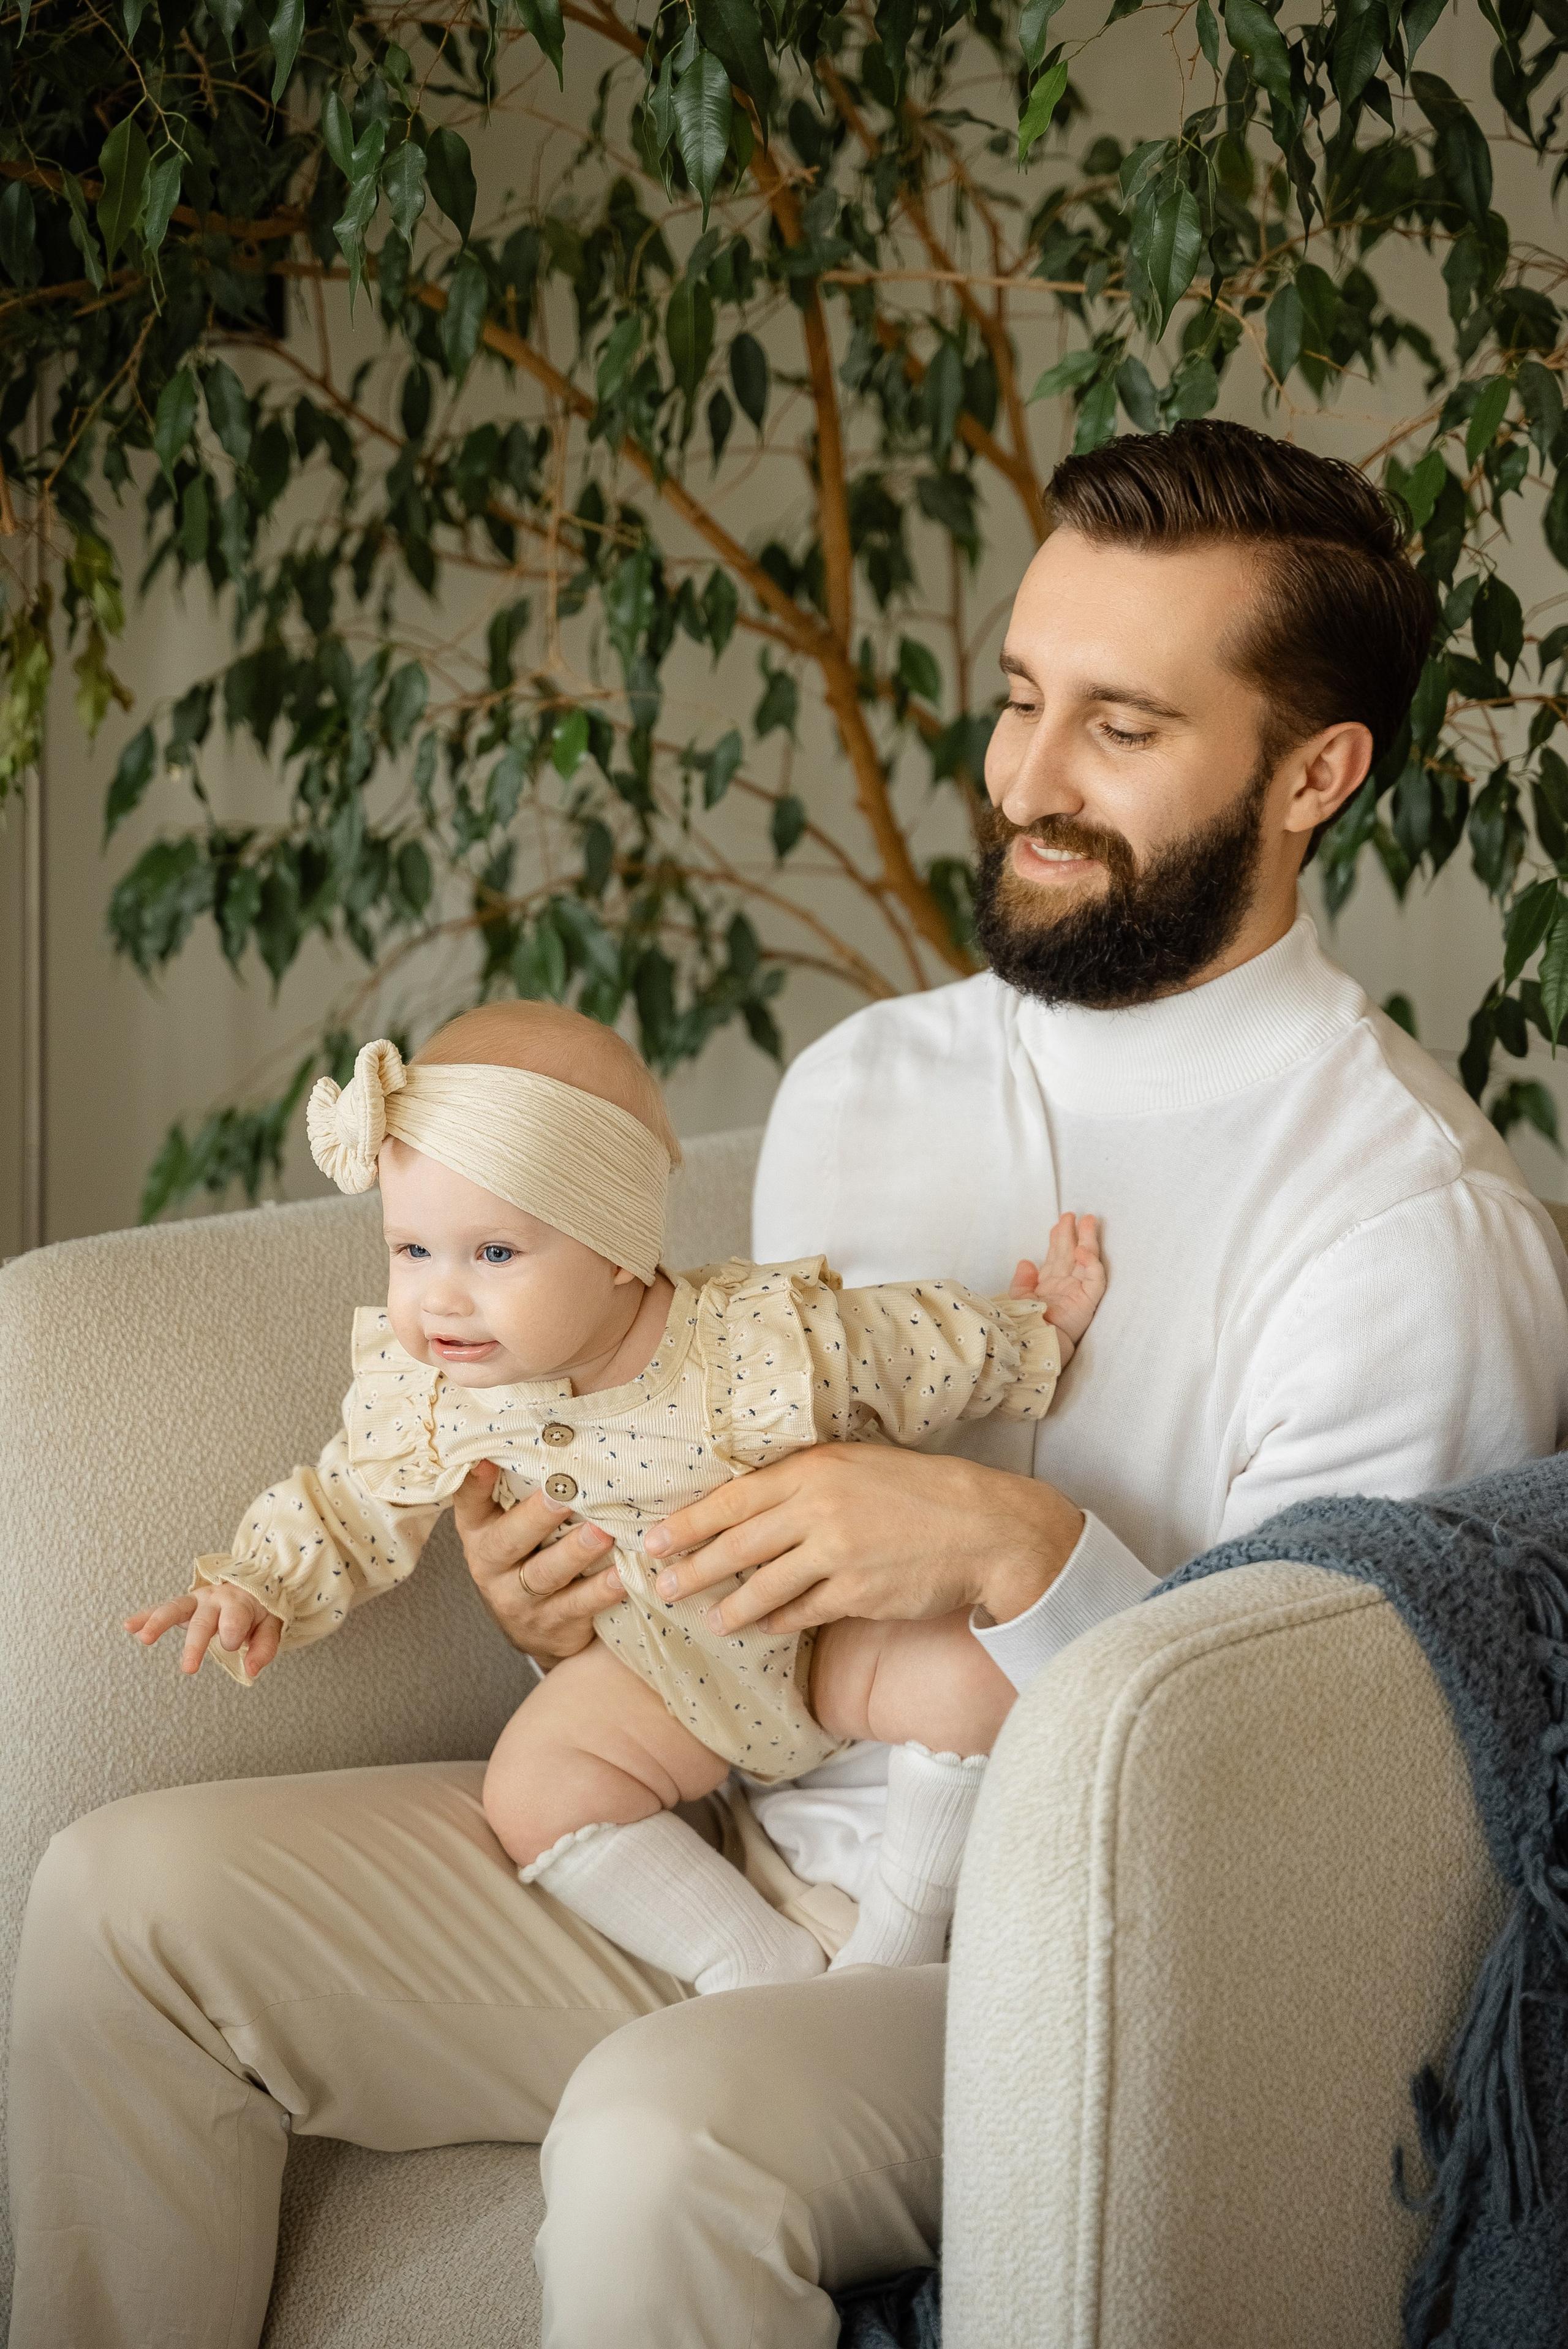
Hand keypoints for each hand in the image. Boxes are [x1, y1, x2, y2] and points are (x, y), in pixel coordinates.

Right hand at [126, 1583, 281, 1678]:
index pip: (233, 1621)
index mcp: (239, 1603)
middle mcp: (215, 1599)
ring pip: (175, 1609)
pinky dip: (145, 1616)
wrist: (253, 1583)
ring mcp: (197, 1600)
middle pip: (202, 1622)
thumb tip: (252, 1670)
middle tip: (188, 1669)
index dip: (233, 1635)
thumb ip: (264, 1647)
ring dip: (158, 1622)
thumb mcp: (272, 1624)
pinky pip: (161, 1608)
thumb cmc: (260, 1608)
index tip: (233, 1644)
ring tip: (143, 1638)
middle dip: (195, 1644)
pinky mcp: (184, 1604)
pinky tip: (129, 1625)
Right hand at [453, 1460, 625, 1667]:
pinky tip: (622, 1576)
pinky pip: (577, 1607)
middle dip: (537, 1518)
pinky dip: (601, 1591)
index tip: (486, 1460)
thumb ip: (520, 1488)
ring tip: (602, 1533)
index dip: (474, 1485)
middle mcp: (491, 1567)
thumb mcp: (511, 1524)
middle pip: (509, 1541)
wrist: (536, 1628)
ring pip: (545, 1575)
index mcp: (480, 1533)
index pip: (469, 1505)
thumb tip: (554, 1429)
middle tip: (564, 1495)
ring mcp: (518, 1601)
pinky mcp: (551, 1626)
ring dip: (575, 1553)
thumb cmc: (529, 1555)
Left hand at [641, 1443, 1084, 1636]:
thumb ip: (807, 1483)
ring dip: (730, 1606)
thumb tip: (753, 1506)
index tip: (653, 1540)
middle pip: (736, 1544)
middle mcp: (818, 1509)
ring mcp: (836, 1554)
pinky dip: (779, 1620)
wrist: (984, 1527)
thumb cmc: (920, 1492)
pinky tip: (765, 1626)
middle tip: (660, 1588)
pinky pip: (802, 1612)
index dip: (688, 1523)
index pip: (733, 1498)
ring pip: (764, 1585)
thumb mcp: (858, 1466)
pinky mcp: (856, 1594)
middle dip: (692, 1569)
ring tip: (710, 1620)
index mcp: (814, 1470)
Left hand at [1010, 1211, 1104, 1353]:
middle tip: (1072, 1214)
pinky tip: (1082, 1250)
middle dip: (1073, 1233)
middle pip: (1071, 1253)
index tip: (1059, 1222)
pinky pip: (1094, 1278)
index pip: (1056, 1256)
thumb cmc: (1026, 1324)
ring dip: (1087, 1240)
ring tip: (1088, 1221)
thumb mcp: (1019, 1298)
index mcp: (1049, 1284)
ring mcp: (1078, 1292)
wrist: (1034, 1344)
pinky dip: (1090, 1263)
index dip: (1058, 1238)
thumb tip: (1025, 1262)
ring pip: (1087, 1260)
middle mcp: (1065, 1285)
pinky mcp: (1088, 1300)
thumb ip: (1022, 1280)